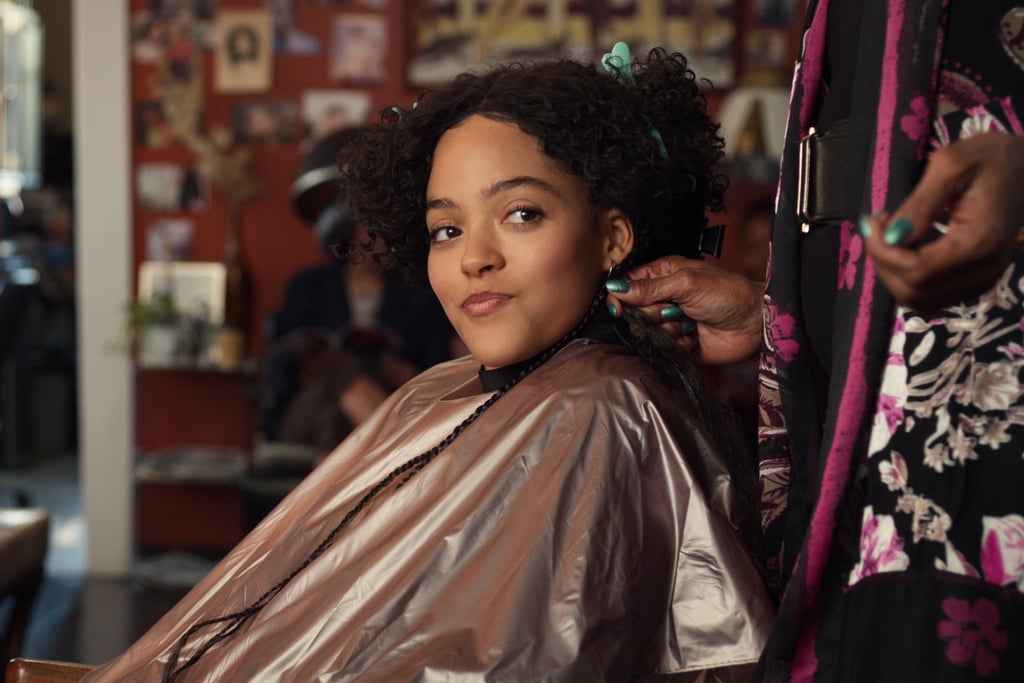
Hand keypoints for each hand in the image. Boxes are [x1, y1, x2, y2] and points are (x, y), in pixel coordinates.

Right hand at [607, 255, 763, 363]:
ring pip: (647, 331)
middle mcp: (664, 297)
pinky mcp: (678, 343)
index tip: (621, 307)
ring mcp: (671, 321)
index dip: (621, 297)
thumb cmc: (728, 294)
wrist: (754, 324)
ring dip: (667, 329)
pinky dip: (677, 344)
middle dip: (652, 314)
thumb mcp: (686, 283)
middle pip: (634, 311)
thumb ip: (649, 288)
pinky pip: (663, 348)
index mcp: (664, 274)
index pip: (628, 284)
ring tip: (688, 322)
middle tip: (674, 309)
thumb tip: (615, 288)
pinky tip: (694, 336)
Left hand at [862, 132, 1023, 310]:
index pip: (916, 272)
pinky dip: (906, 277)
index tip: (875, 220)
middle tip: (878, 226)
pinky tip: (904, 247)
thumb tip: (892, 236)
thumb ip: (920, 203)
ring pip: (917, 299)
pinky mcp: (974, 282)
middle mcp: (983, 271)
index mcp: (980, 243)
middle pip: (912, 291)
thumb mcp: (951, 165)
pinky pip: (928, 295)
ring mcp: (981, 281)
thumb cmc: (992, 159)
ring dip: (892, 271)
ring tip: (890, 234)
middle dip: (883, 261)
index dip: (883, 253)